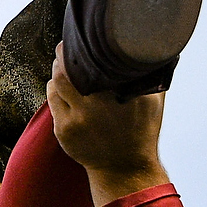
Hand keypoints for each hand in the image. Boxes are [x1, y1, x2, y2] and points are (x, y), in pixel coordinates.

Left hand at [48, 46, 167, 206]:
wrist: (124, 169)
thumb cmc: (141, 131)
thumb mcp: (154, 101)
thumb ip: (148, 75)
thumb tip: (150, 47)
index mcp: (121, 95)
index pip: (96, 62)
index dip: (86, 47)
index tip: (83, 37)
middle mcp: (97, 106)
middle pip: (69, 69)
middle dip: (64, 54)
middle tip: (66, 45)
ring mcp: (77, 119)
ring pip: (56, 83)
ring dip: (57, 70)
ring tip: (62, 63)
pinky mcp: (63, 130)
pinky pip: (52, 100)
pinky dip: (55, 88)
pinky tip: (59, 83)